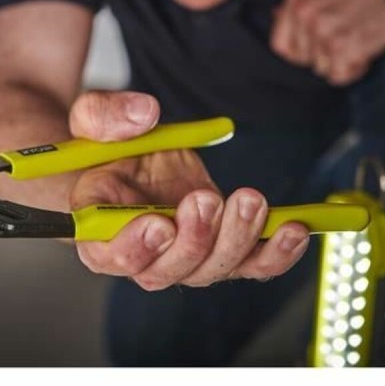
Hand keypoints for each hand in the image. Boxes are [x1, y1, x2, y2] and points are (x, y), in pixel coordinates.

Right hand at [67, 91, 309, 289]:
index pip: (107, 255)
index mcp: (98, 228)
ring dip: (235, 239)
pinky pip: (251, 264)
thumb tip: (142, 115)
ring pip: (211, 269)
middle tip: (205, 200)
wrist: (135, 160)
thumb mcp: (92, 118)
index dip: (133, 248)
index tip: (159, 224)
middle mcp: (142, 254)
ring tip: (249, 200)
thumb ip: (105, 115)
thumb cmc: (110, 149)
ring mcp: (184, 257)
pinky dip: (275, 252)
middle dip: (192, 239)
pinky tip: (292, 229)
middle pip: (164, 271)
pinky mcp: (221, 249)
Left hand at [270, 0, 384, 84]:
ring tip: (362, 36)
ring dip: (344, 60)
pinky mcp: (345, 47)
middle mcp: (305, 14)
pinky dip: (356, 69)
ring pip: (323, 69)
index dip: (302, 52)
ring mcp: (324, 31)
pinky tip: (369, 48)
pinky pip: (340, 76)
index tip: (321, 46)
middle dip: (327, 55)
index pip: (281, 46)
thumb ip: (302, 3)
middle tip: (351, 34)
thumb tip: (274, 14)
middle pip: (305, 60)